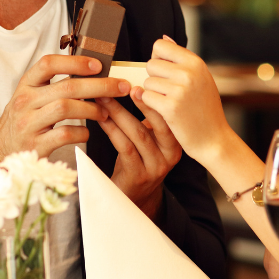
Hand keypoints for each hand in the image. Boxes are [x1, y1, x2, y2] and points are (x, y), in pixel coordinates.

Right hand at [0, 55, 129, 171]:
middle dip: (99, 85)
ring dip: (92, 109)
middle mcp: (25, 102)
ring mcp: (28, 124)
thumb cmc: (24, 120)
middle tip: (120, 87)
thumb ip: (54, 84)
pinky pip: (65, 135)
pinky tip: (87, 133)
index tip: (98, 64)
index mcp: (26, 85)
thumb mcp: (32, 97)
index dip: (75, 62)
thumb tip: (93, 71)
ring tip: (104, 112)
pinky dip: (82, 133)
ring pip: (65, 108)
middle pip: (66, 87)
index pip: (48, 64)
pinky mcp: (35, 146)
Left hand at [95, 94, 181, 219]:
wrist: (135, 198)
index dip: (153, 97)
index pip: (169, 115)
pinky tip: (101, 119)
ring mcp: (156, 167)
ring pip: (137, 134)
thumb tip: (132, 86)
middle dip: (137, 102)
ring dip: (118, 113)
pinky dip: (112, 130)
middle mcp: (171, 155)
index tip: (136, 80)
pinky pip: (125, 147)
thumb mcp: (150, 141)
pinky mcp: (138, 175)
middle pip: (157, 122)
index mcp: (176, 142)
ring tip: (103, 98)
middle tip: (118, 85)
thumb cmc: (139, 162)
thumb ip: (148, 120)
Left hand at [137, 37, 233, 166]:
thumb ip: (181, 58)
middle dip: (154, 78)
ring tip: (170, 102)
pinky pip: (145, 97)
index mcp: (196, 62)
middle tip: (169, 92)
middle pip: (151, 64)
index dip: (158, 59)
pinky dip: (151, 105)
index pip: (160, 46)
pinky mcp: (170, 108)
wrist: (214, 139)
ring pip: (147, 82)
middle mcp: (189, 73)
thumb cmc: (205, 108)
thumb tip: (164, 37)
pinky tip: (165, 111)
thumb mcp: (200, 78)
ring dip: (153, 93)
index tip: (166, 72)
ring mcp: (180, 90)